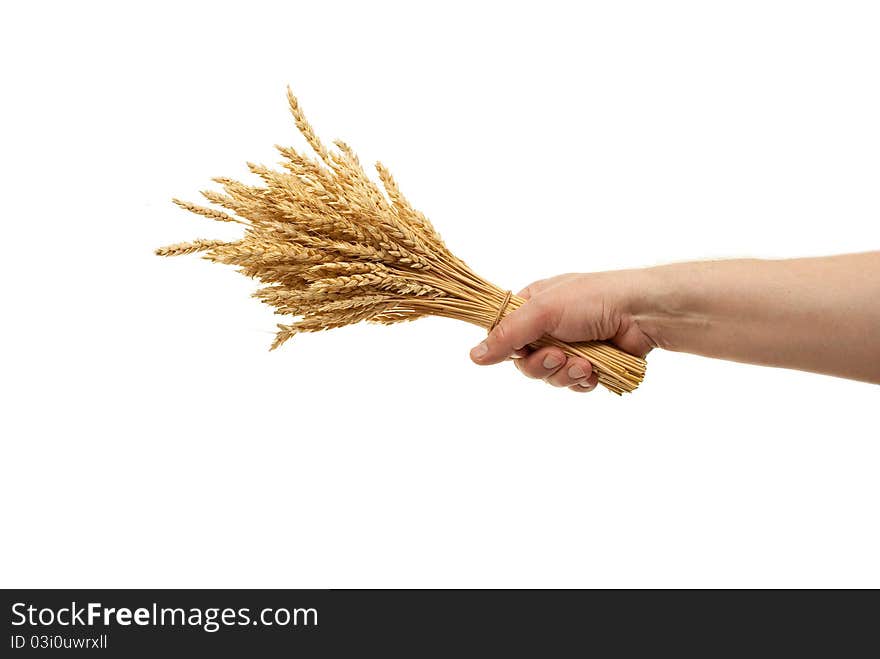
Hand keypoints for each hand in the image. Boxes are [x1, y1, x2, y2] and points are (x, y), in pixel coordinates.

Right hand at [469, 272, 655, 392]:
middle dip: (541, 364)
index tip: (519, 350)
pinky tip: (594, 370)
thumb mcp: (544, 311)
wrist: (643, 313)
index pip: (505, 333)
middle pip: (525, 361)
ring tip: (584, 363)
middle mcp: (549, 327)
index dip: (508, 347)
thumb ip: (508, 334)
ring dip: (564, 373)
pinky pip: (572, 384)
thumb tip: (473, 356)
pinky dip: (581, 380)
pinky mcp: (590, 365)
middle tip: (559, 356)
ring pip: (548, 376)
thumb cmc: (594, 299)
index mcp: (534, 305)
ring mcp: (570, 347)